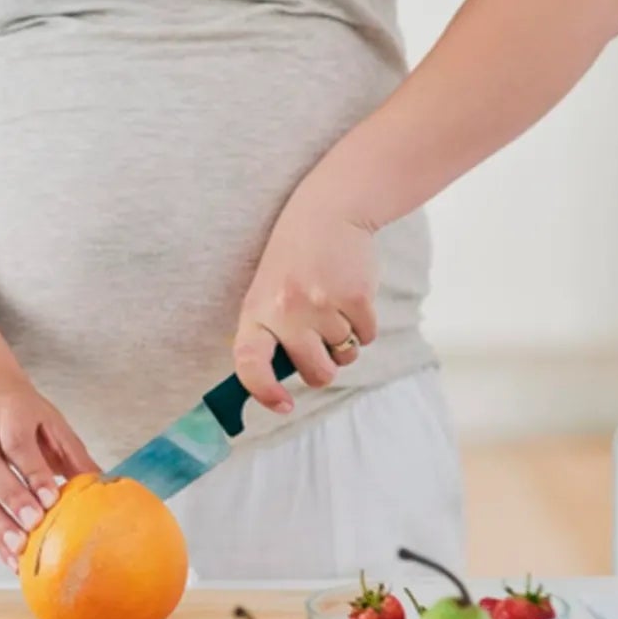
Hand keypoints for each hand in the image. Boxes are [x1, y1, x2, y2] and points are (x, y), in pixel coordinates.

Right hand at [0, 378, 97, 570]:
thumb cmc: (21, 415)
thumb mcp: (51, 424)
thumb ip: (73, 454)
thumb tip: (104, 487)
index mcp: (7, 412)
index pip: (15, 443)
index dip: (32, 471)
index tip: (51, 499)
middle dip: (10, 496)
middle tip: (34, 523)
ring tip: (18, 547)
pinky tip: (8, 555)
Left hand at [235, 201, 379, 414]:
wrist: (328, 214)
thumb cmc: (294, 262)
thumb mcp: (267, 293)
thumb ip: (272, 333)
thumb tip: (282, 383)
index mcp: (256, 311)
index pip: (250, 362)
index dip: (263, 391)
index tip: (282, 405)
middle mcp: (286, 311)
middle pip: (314, 372)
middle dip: (324, 369)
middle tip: (322, 349)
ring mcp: (322, 305)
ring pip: (345, 355)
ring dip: (345, 341)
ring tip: (333, 307)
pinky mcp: (356, 298)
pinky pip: (367, 336)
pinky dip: (365, 326)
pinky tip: (351, 298)